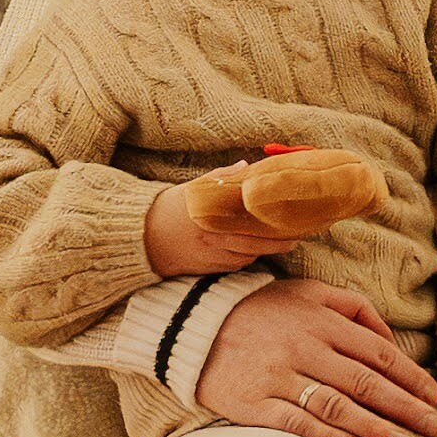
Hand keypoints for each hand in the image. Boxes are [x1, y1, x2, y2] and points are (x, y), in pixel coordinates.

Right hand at [145, 168, 304, 280]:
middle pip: (253, 244)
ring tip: (282, 245)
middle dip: (277, 244)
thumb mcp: (193, 188)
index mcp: (210, 215)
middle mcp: (211, 238)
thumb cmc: (169, 209)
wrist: (140, 238)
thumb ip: (221, 177)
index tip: (292, 221)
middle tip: (296, 239)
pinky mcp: (204, 270)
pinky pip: (232, 267)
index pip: (248, 220)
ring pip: (245, 257)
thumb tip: (247, 166)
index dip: (272, 224)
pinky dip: (245, 260)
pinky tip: (254, 252)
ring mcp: (208, 256)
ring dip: (263, 252)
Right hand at [190, 277, 436, 436]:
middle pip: (365, 384)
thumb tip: (391, 340)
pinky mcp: (254, 404)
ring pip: (338, 407)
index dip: (410, 377)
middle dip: (404, 407)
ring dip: (375, 428)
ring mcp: (278, 378)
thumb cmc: (262, 308)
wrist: (194, 324)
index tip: (432, 396)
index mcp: (321, 320)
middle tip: (432, 427)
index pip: (378, 354)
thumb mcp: (308, 291)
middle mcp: (304, 348)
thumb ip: (354, 307)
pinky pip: (299, 425)